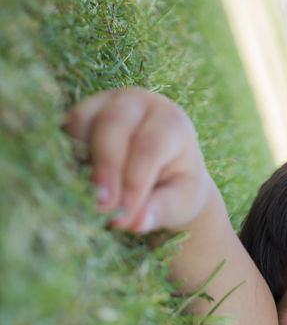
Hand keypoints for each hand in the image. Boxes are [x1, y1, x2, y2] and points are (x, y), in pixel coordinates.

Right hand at [64, 87, 211, 234]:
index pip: (148, 146)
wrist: (164, 170)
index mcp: (171, 122)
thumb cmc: (177, 186)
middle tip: (101, 208)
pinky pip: (66, 128)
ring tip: (86, 198)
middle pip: (113, 124)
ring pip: (83, 121)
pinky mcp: (82, 112)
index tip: (123, 215)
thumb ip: (162, 210)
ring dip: (80, 160)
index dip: (133, 181)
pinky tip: (75, 184)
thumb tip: (136, 223)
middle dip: (105, 168)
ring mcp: (106, 102)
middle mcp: (138, 103)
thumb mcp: (181, 202)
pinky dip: (67, 155)